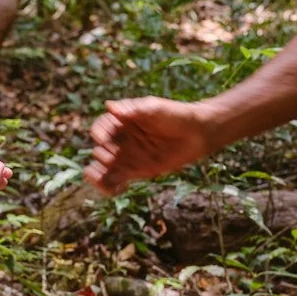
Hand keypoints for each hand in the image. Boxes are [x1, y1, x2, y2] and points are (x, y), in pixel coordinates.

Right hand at [85, 98, 216, 195]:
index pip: (101, 126)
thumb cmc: (176, 115)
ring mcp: (129, 156)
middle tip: (113, 157)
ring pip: (104, 168)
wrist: (198, 132)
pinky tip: (117, 189)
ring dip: (98, 174)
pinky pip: (117, 181)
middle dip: (102, 154)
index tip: (103, 139)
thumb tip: (109, 106)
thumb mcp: (154, 108)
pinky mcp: (138, 171)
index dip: (99, 133)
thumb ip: (133, 109)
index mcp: (122, 121)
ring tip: (102, 179)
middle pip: (100, 148)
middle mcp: (122, 139)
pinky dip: (110, 187)